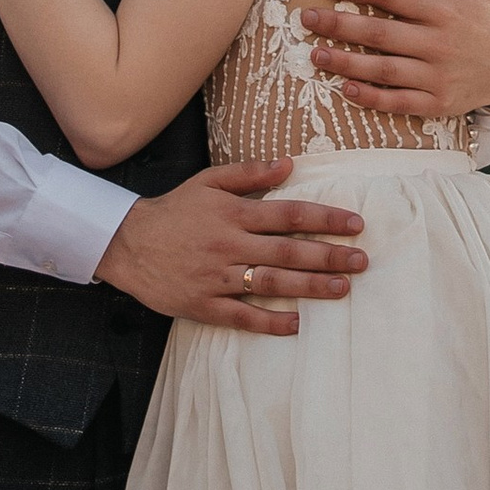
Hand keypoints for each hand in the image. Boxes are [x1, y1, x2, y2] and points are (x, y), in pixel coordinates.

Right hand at [94, 159, 367, 334]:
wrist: (128, 244)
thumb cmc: (174, 210)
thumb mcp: (208, 181)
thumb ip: (250, 174)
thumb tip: (289, 164)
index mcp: (234, 213)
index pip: (289, 215)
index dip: (325, 219)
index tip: (355, 225)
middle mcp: (230, 245)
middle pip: (288, 251)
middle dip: (329, 256)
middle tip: (362, 261)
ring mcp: (217, 277)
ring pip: (271, 283)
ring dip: (310, 287)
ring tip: (342, 289)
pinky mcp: (204, 305)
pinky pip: (242, 316)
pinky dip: (270, 321)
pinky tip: (296, 324)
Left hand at [301, 0, 489, 118]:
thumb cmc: (483, 16)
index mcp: (441, 9)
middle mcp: (437, 42)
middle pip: (380, 33)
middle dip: (339, 25)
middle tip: (307, 19)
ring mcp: (436, 75)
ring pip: (383, 70)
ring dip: (346, 62)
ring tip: (316, 54)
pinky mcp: (436, 102)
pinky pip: (398, 102)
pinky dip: (371, 98)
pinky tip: (345, 89)